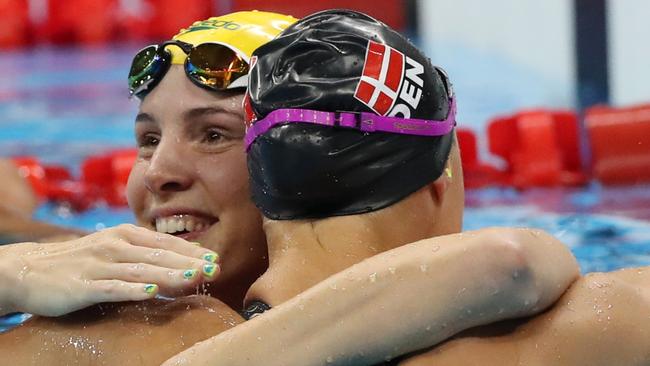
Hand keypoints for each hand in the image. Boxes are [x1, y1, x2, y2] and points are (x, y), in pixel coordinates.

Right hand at [0, 224, 219, 316]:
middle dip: (189, 262)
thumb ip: (141, 256)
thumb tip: (178, 266)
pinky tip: (152, 293)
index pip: (165, 243)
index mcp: (124, 236)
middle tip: (215, 269)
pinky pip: (112, 288)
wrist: (28, 269)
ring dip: (170, 274)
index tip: (215, 260)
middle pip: (158, 254)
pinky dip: (133, 289)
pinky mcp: (83, 285)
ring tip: (194, 278)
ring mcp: (98, 264)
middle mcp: (114, 246)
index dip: (192, 252)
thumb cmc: (78, 262)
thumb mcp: (112, 251)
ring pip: (141, 270)